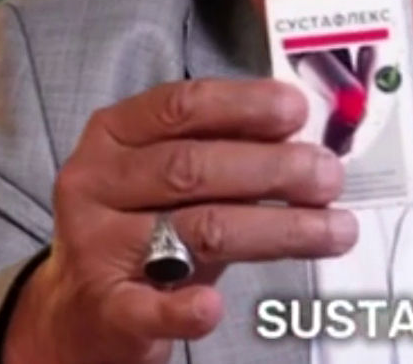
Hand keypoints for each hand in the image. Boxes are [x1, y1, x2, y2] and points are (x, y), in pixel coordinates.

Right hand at [4, 78, 355, 363]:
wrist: (81, 305)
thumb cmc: (145, 221)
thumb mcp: (175, 172)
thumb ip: (230, 147)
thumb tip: (305, 135)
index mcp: (116, 133)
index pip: (182, 105)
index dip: (245, 105)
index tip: (297, 111)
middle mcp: (99, 182)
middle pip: (193, 166)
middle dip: (273, 168)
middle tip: (328, 175)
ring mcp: (96, 245)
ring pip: (197, 228)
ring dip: (276, 229)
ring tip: (332, 228)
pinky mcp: (103, 307)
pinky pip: (148, 307)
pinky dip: (183, 309)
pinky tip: (215, 307)